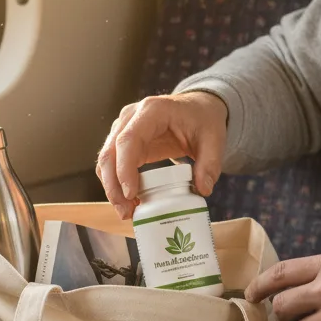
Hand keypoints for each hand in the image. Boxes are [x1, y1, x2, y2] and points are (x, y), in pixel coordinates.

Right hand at [96, 92, 227, 219]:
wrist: (197, 109)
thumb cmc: (203, 119)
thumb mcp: (214, 138)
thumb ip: (210, 164)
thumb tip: (202, 190)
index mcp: (153, 111)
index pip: (128, 139)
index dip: (124, 168)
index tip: (131, 194)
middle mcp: (131, 117)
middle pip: (110, 152)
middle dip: (113, 186)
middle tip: (126, 212)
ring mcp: (124, 128)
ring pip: (106, 160)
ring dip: (112, 188)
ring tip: (127, 212)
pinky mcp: (124, 142)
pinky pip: (113, 164)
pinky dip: (116, 184)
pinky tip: (130, 202)